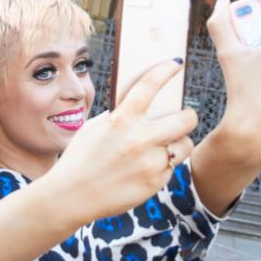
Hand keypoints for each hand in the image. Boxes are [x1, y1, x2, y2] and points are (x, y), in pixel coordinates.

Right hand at [49, 59, 197, 221]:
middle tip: (185, 117)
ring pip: (184, 145)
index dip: (166, 70)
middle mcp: (139, 139)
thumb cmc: (80, 159)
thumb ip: (119, 116)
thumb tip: (141, 104)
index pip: (150, 85)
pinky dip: (164, 165)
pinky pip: (171, 168)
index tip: (176, 64)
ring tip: (169, 144)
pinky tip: (149, 167)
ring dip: (180, 142)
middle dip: (189, 116)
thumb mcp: (94, 128)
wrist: (71, 196)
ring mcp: (149, 163)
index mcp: (121, 120)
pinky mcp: (154, 183)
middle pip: (185, 119)